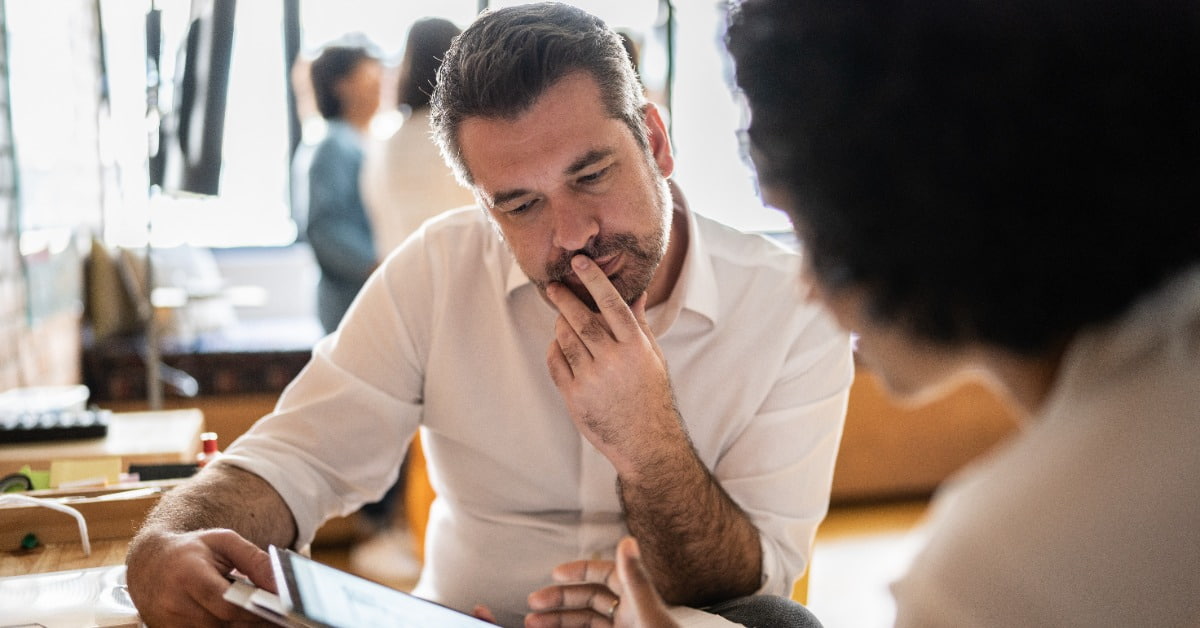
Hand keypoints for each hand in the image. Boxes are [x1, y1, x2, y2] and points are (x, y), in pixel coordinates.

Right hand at [126, 527, 275, 626]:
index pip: (226, 603)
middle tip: (282, 618)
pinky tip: (241, 621)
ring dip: (242, 627)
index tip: (281, 610)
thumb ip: (255, 560)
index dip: (255, 610)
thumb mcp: (225, 542)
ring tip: (264, 617)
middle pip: (225, 624)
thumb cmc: (191, 550)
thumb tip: (281, 585)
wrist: (149, 563)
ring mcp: (169, 624)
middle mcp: (174, 604)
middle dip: (255, 622)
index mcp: (188, 575)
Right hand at [526, 537, 677, 627]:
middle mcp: (627, 613)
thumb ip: (634, 578)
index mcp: (636, 597)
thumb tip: (627, 539)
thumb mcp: (646, 610)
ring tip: (531, 623)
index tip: (554, 573)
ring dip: (558, 620)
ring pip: (584, 621)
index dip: (579, 571)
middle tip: (533, 602)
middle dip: (559, 599)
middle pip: (588, 599)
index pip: (604, 574)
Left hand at [545, 255, 685, 473]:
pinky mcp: (575, 396)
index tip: (580, 262)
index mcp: (636, 346)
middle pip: (581, 319)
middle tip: (554, 286)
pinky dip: (554, 349)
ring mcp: (592, 379)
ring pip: (565, 339)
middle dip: (565, 299)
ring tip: (561, 318)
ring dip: (559, 324)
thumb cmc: (651, 394)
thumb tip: (637, 292)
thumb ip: (639, 324)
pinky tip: (559, 345)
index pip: (612, 304)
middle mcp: (614, 360)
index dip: (594, 280)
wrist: (645, 441)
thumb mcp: (653, 357)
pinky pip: (555, 363)